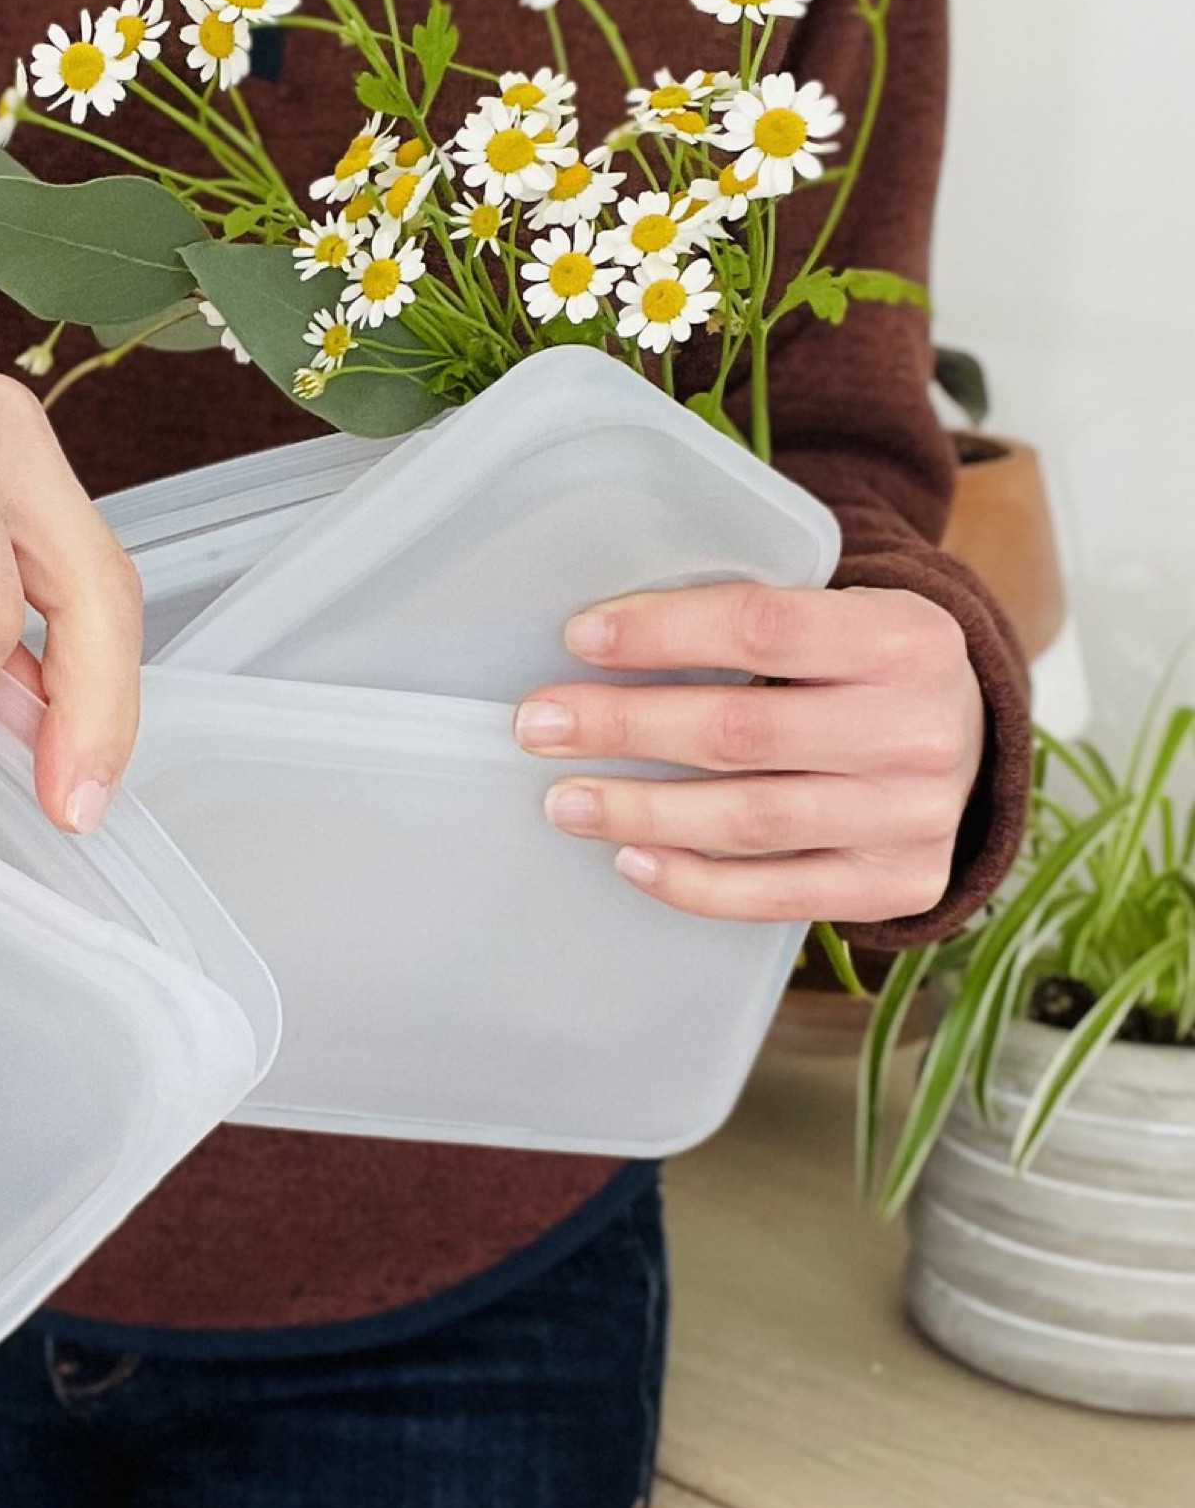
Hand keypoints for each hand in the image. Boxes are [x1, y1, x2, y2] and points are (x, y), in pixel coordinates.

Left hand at [514, 583, 983, 923]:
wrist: (968, 739)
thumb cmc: (864, 667)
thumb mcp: (838, 614)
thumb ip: (749, 620)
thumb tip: (596, 641)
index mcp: (906, 637)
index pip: (763, 626)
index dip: (662, 632)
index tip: (579, 637)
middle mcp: (919, 729)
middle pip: (741, 731)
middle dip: (624, 726)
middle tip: (539, 724)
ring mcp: (912, 817)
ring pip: (749, 818)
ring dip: (639, 810)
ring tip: (564, 800)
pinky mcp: (897, 884)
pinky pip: (774, 893)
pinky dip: (693, 881)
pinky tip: (630, 859)